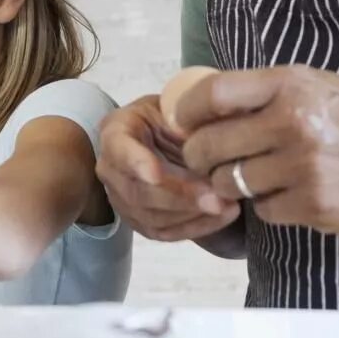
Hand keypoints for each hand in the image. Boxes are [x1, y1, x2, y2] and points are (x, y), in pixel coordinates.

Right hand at [95, 93, 242, 241]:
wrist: (164, 136)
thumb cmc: (171, 116)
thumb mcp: (178, 105)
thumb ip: (188, 119)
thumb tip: (216, 133)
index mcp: (116, 132)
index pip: (119, 149)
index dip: (136, 163)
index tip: (156, 174)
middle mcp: (111, 169)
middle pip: (138, 191)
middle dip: (179, 197)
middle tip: (216, 198)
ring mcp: (122, 199)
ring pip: (152, 217)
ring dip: (192, 215)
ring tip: (228, 205)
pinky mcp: (141, 221)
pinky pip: (166, 232)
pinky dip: (197, 227)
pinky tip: (223, 216)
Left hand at [166, 65, 338, 235]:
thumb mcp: (327, 88)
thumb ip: (273, 94)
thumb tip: (211, 104)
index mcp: (293, 84)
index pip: (211, 94)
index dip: (187, 113)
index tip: (185, 126)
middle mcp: (294, 122)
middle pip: (210, 146)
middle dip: (202, 159)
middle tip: (212, 163)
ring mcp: (304, 167)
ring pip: (231, 184)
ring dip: (235, 186)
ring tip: (258, 179)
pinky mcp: (316, 206)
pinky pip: (265, 212)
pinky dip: (273, 207)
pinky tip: (295, 196)